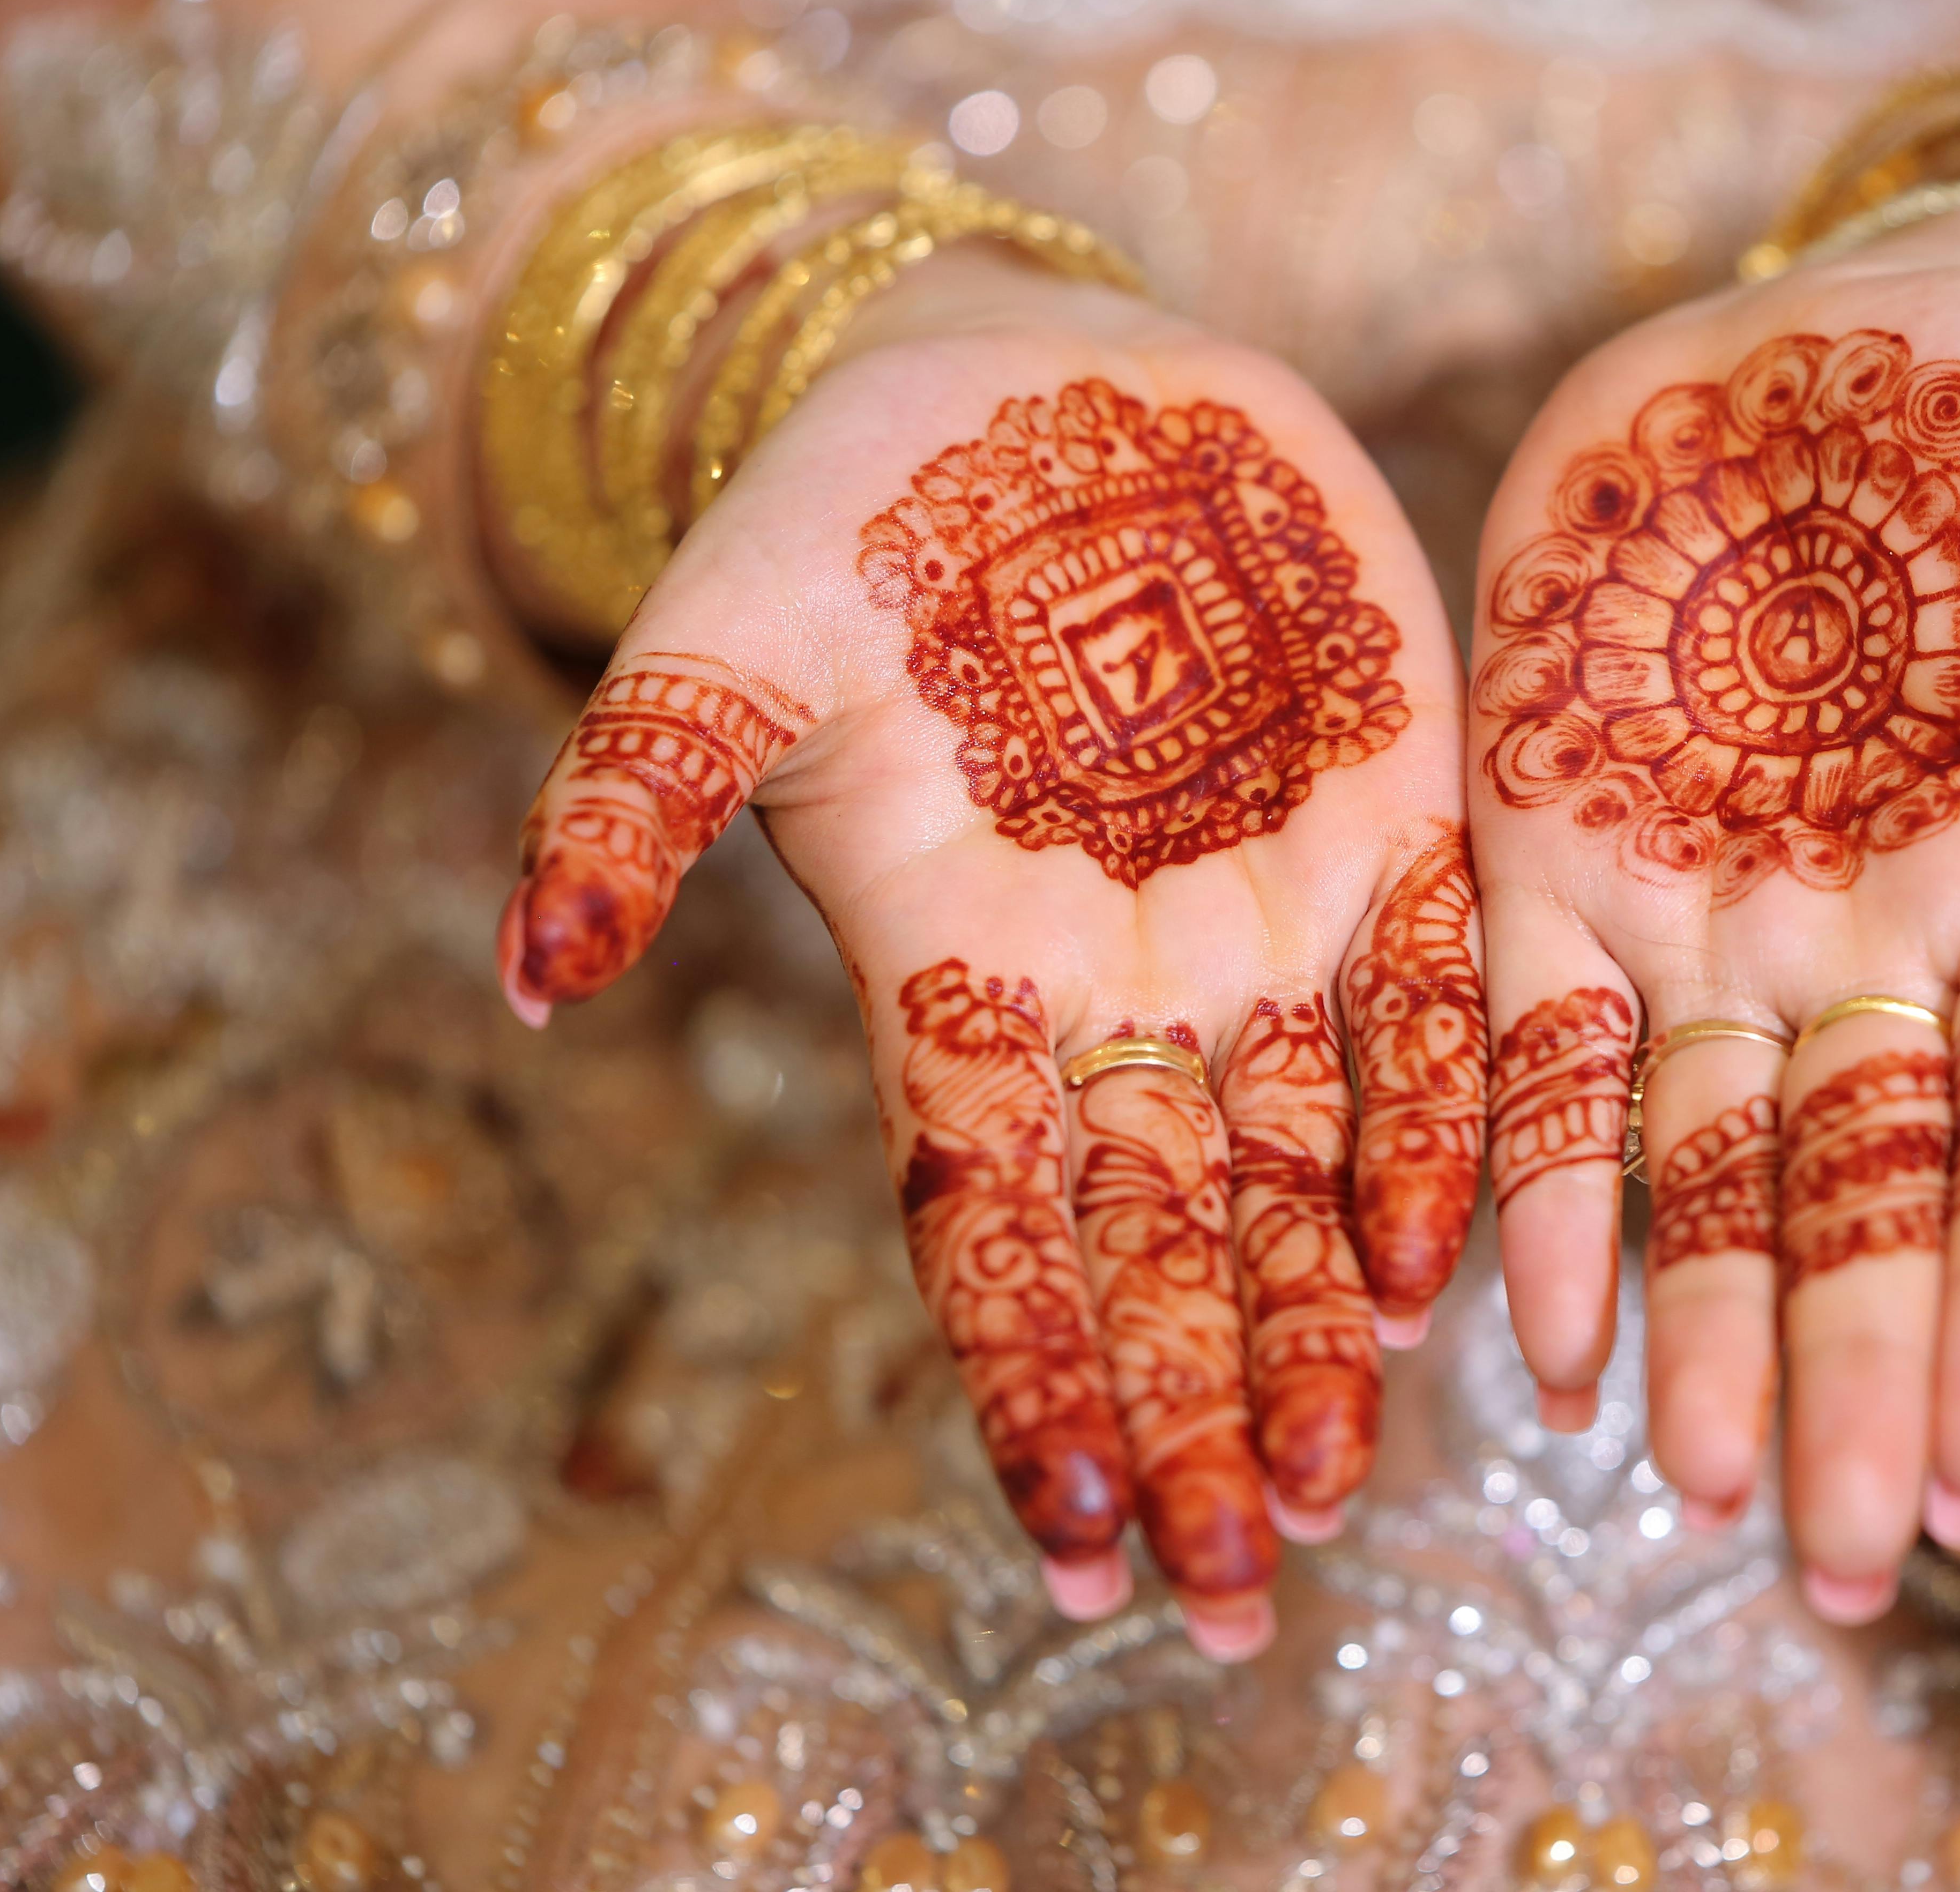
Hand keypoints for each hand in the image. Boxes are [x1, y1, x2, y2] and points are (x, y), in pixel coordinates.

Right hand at [496, 254, 1483, 1658]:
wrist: (1014, 378)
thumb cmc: (839, 515)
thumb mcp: (719, 638)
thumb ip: (630, 795)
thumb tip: (520, 975)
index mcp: (960, 975)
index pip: (990, 1225)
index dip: (1029, 1379)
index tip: (1070, 1538)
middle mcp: (1119, 989)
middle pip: (1159, 1246)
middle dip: (1193, 1413)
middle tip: (1236, 1581)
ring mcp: (1260, 916)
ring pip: (1300, 1170)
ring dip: (1318, 1328)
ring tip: (1334, 1479)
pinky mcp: (1387, 817)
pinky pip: (1427, 1006)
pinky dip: (1434, 1127)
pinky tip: (1439, 1262)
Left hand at [1465, 216, 1959, 1619]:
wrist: (1828, 346)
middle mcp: (1870, 949)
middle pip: (1866, 1203)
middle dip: (1850, 1379)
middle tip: (1828, 1567)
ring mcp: (1707, 915)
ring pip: (1700, 1165)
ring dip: (1696, 1326)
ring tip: (1685, 1487)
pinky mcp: (1554, 851)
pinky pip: (1541, 1051)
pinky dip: (1534, 1186)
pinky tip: (1522, 1335)